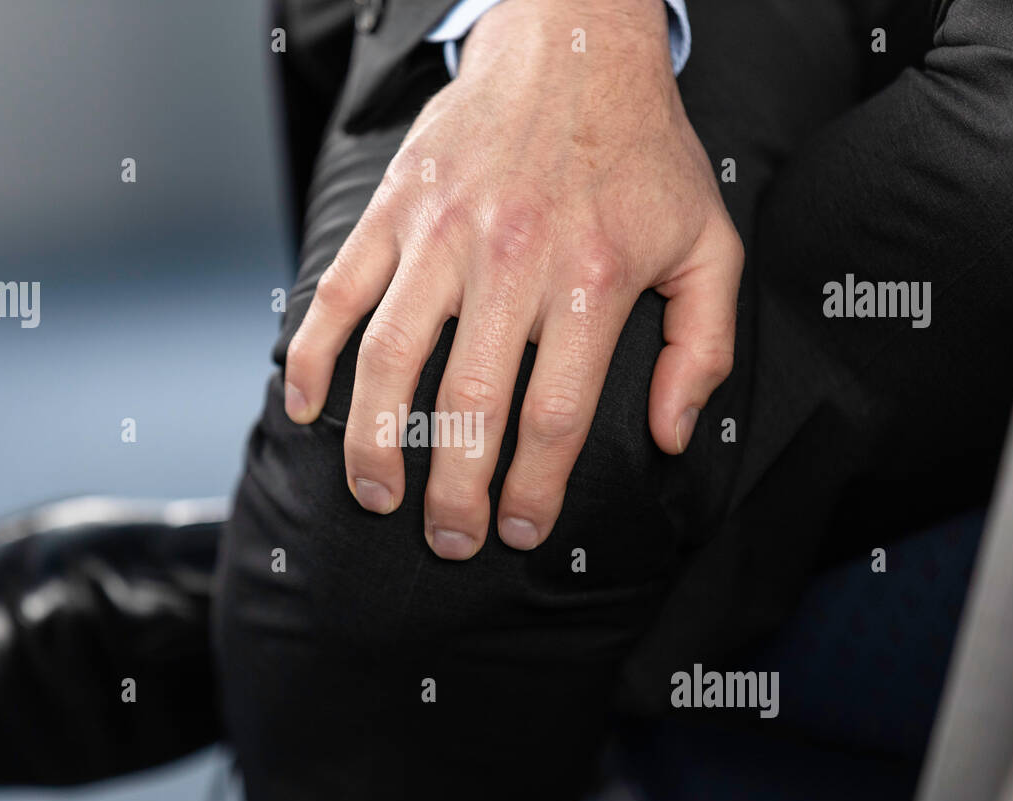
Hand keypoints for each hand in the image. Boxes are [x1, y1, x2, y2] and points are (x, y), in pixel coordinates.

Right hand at [283, 0, 741, 559]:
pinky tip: (304, 407)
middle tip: (448, 540)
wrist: (573, 43)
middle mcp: (513, 263)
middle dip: (453, 494)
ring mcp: (443, 235)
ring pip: (391, 360)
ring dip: (375, 443)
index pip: (555, 417)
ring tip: (377, 495)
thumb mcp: (708, 242)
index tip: (518, 531)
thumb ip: (701, 345)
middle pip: (470, 408)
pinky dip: (311, 354)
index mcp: (593, 281)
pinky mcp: (394, 209)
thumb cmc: (643, 153)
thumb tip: (671, 434)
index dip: (533, 491)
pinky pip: (339, 292)